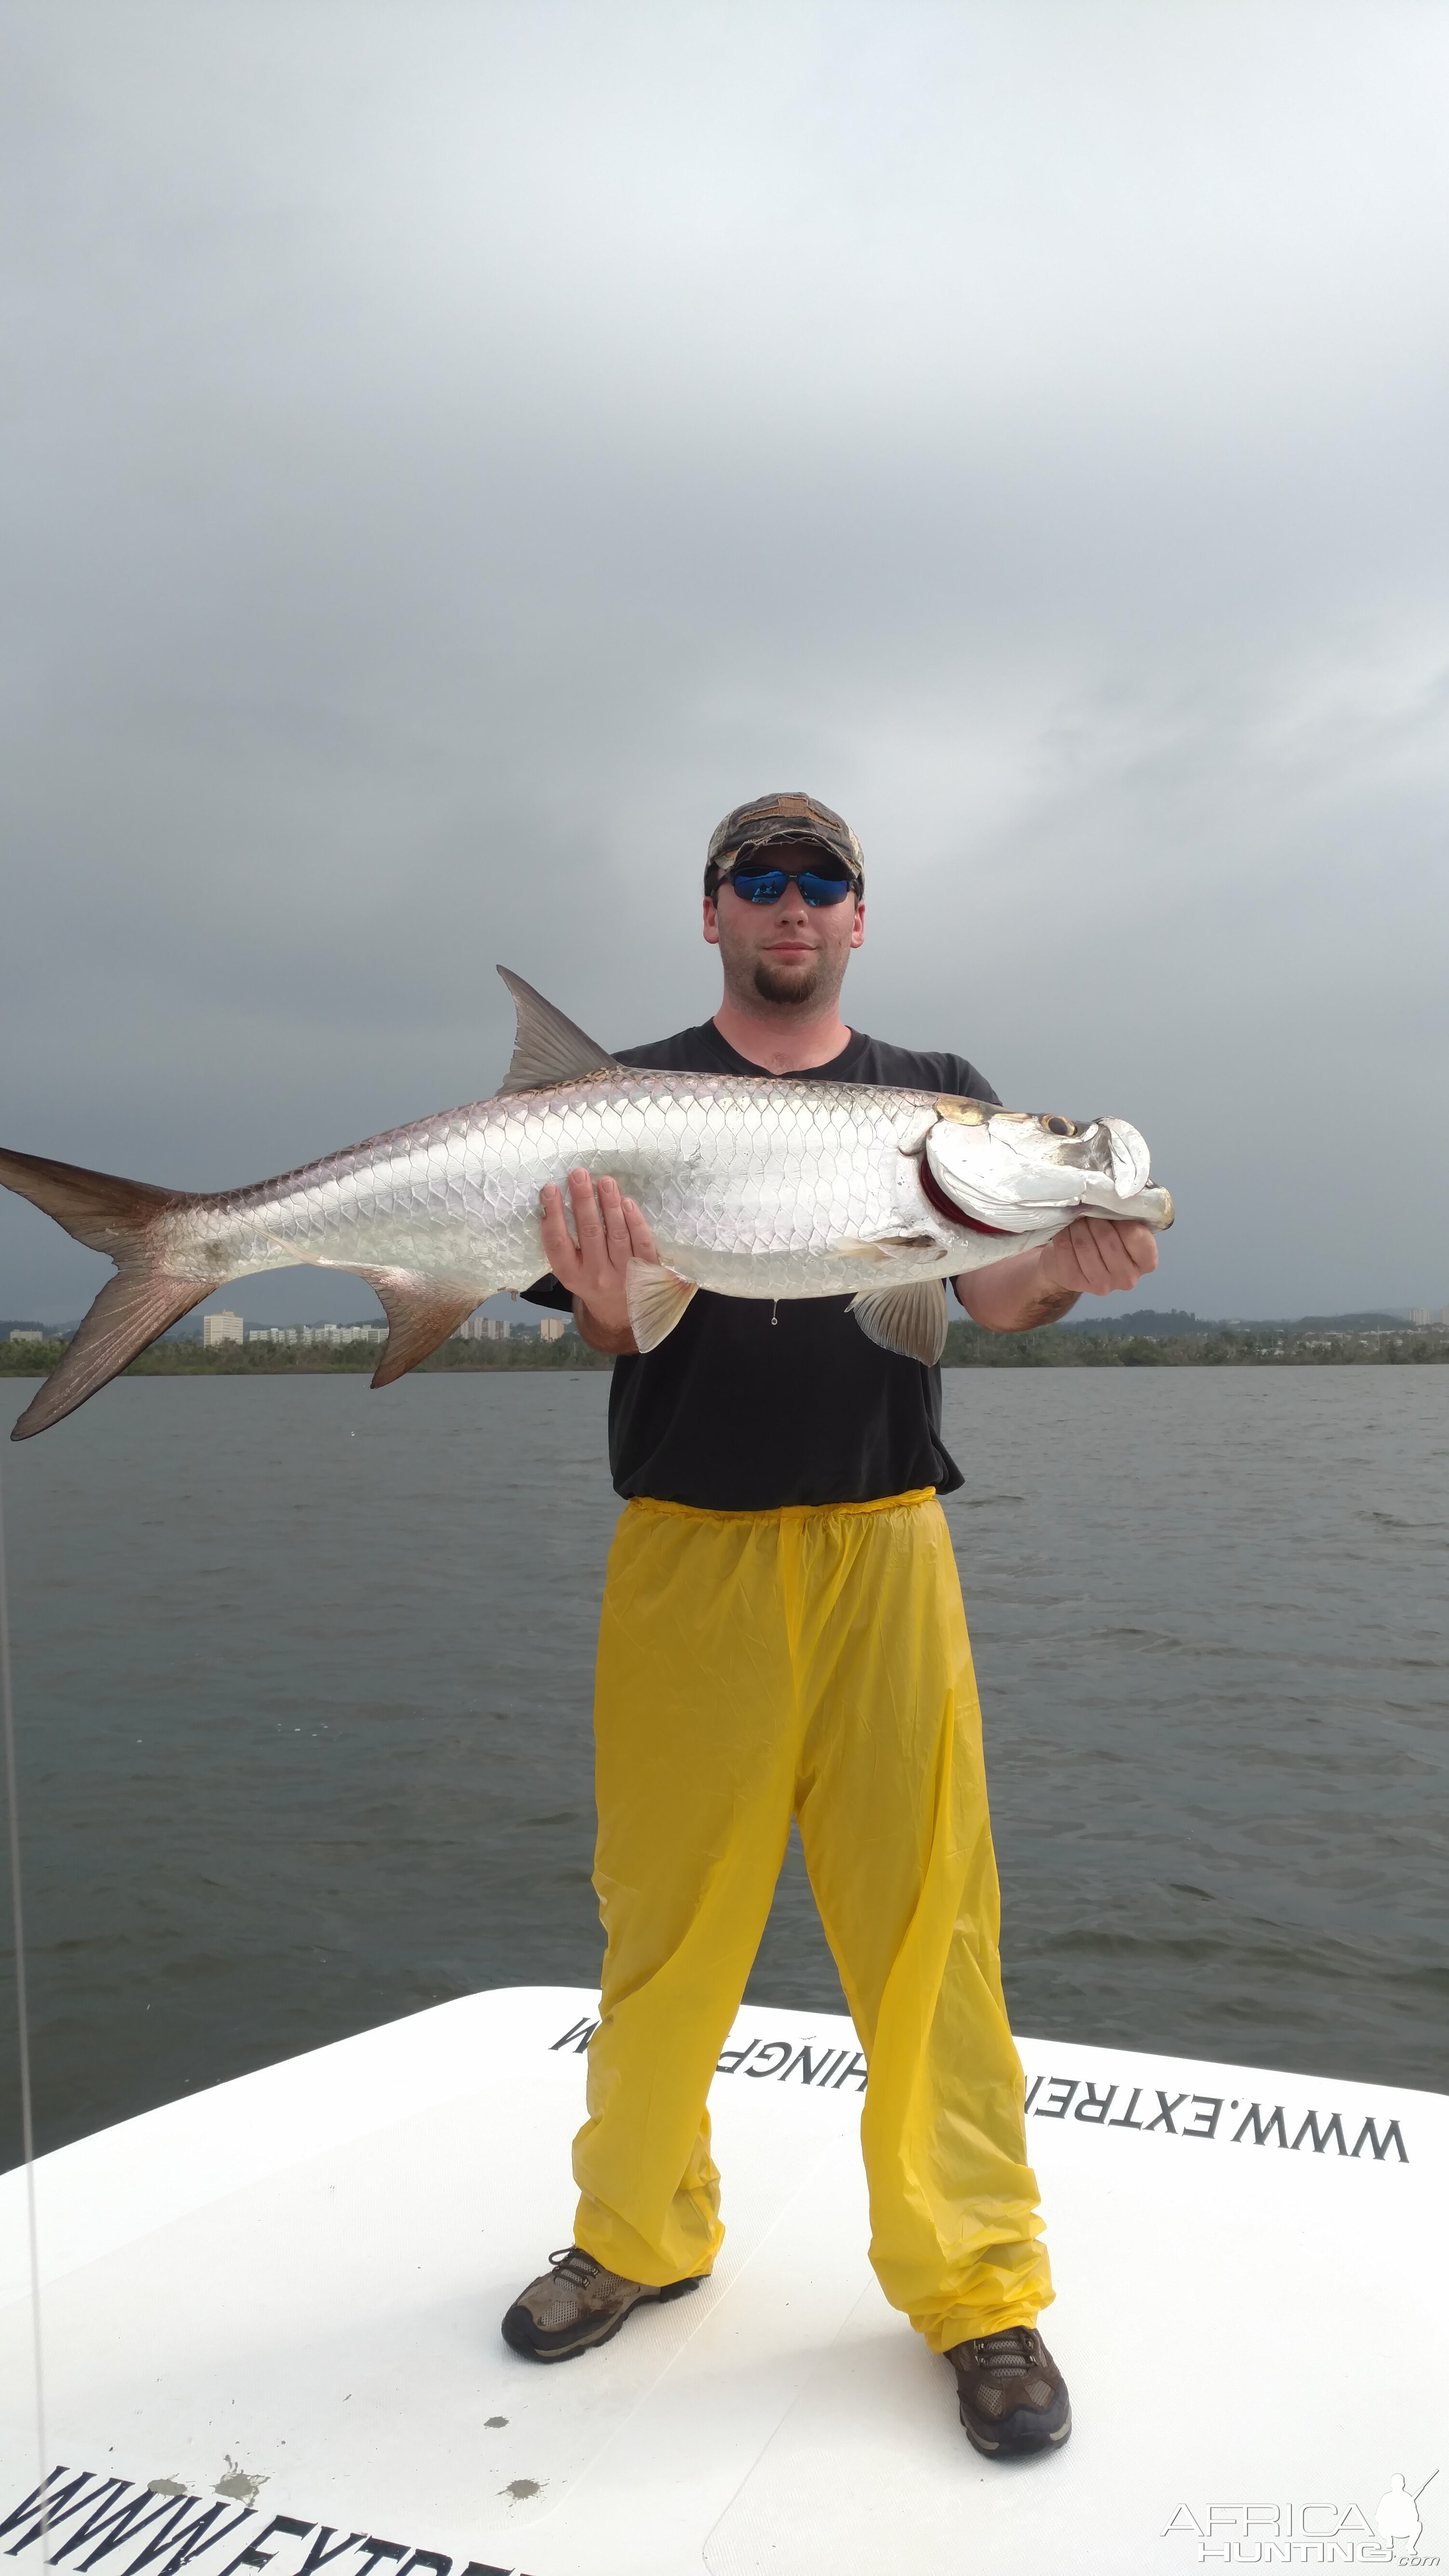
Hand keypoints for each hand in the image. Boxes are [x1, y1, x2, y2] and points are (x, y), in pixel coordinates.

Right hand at [538, 1170, 657, 1340]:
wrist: (619, 1314)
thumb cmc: (590, 1282)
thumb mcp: (571, 1271)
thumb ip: (562, 1245)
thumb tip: (551, 1205)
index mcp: (571, 1275)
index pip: (557, 1242)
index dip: (552, 1215)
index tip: (550, 1189)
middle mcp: (596, 1275)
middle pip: (589, 1233)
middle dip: (583, 1200)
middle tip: (579, 1174)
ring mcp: (622, 1272)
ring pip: (616, 1234)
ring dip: (609, 1204)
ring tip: (604, 1181)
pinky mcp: (645, 1269)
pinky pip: (641, 1242)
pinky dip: (634, 1221)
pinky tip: (627, 1202)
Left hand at [1039, 1216, 1158, 1299]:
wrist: (1076, 1262)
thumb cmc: (1105, 1238)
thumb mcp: (1123, 1227)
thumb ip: (1125, 1217)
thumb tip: (1111, 1196)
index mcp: (1146, 1262)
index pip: (1137, 1236)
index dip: (1121, 1217)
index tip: (1110, 1207)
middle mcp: (1127, 1278)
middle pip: (1107, 1238)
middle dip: (1094, 1219)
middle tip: (1088, 1210)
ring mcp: (1101, 1284)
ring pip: (1084, 1244)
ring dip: (1077, 1225)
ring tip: (1076, 1219)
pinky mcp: (1075, 1281)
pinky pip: (1065, 1250)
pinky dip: (1063, 1234)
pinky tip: (1065, 1230)